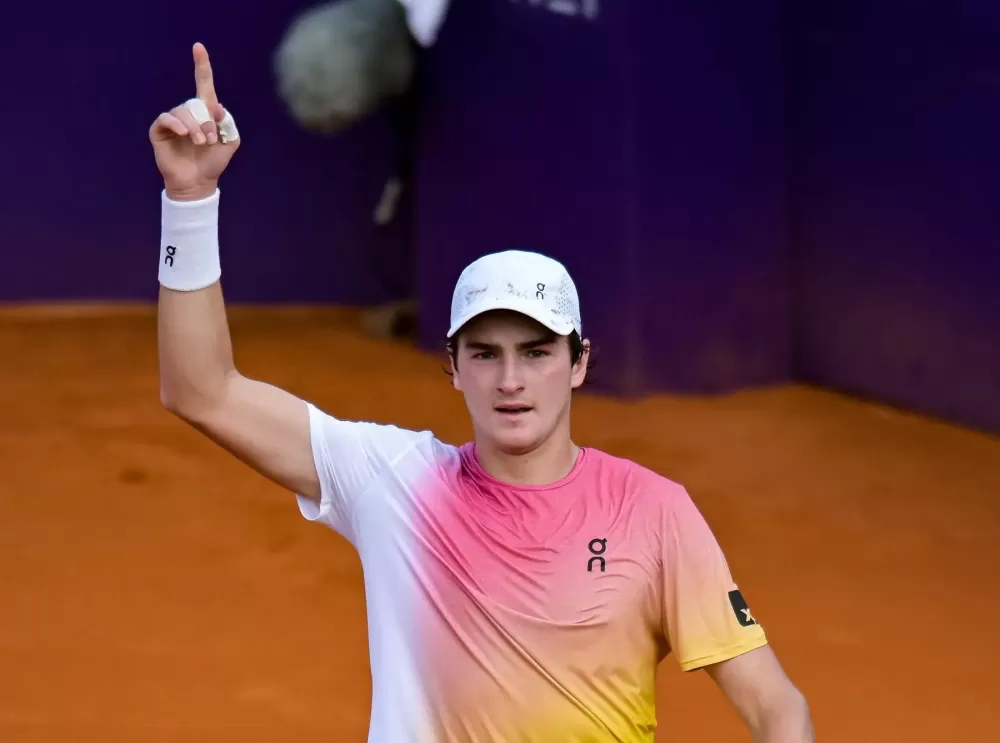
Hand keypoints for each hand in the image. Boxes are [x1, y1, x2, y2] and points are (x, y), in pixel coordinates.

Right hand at [149, 43, 239, 200]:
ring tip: (201, 143)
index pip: (203, 84)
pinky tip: (184, 134)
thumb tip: (216, 106)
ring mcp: (173, 121)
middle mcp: (188, 113)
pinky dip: (177, 124)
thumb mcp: (230, 142)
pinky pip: (167, 118)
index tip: (198, 47)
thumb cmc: (213, 163)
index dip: (202, 66)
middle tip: (211, 140)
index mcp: (205, 112)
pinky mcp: (159, 130)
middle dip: (207, 121)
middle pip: (196, 104)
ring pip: (184, 112)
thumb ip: (228, 123)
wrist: (198, 182)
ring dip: (196, 127)